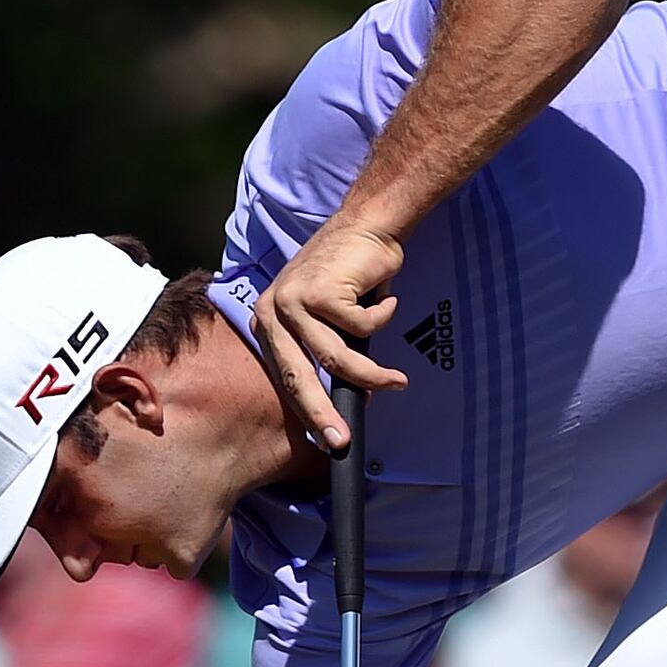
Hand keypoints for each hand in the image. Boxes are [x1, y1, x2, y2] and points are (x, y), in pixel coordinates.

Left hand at [252, 219, 406, 447]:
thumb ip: (322, 350)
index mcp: (268, 322)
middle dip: (323, 413)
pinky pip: (361, 328)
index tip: (327, 439)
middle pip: (298, 377)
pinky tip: (384, 300)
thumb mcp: (326, 317)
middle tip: (342, 439)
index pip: (285, 378)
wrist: (366, 226)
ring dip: (372, 374)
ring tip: (398, 382)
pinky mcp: (320, 292)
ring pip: (336, 358)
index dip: (307, 412)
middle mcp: (272, 311)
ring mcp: (293, 300)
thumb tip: (340, 402)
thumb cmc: (350, 275)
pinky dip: (382, 317)